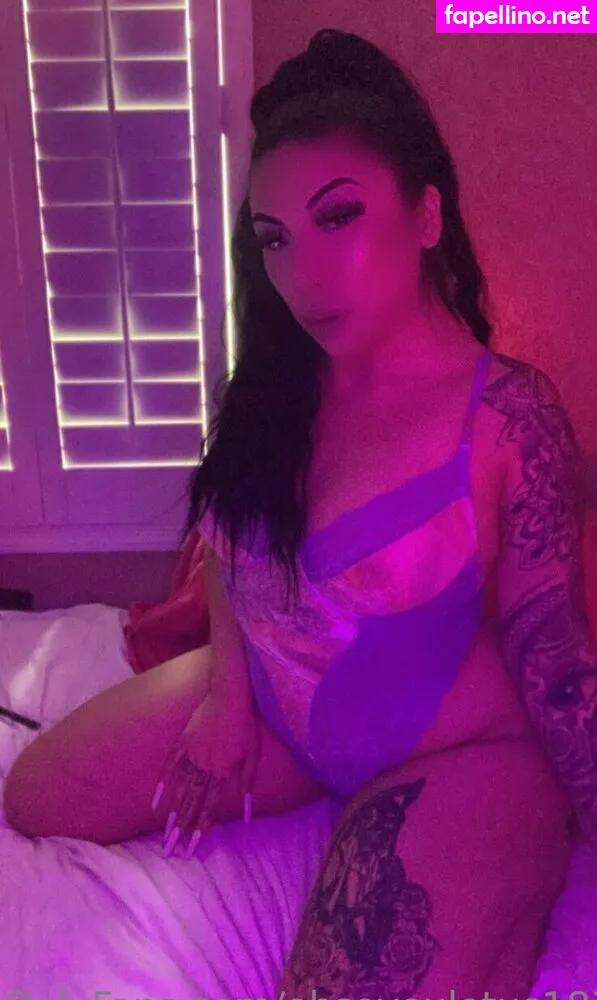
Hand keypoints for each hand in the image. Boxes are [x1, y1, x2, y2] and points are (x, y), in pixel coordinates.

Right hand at [151, 691, 259, 858]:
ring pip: (179, 788)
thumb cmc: (245, 721)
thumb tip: (246, 808)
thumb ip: (247, 781)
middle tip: (172, 847)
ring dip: (172, 811)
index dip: (202, 826)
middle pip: (192, 801)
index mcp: (222, 770)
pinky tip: (155, 801)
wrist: (229, 691)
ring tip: (165, 831)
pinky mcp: (182, 741)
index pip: (210, 804)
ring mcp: (191, 753)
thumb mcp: (252, 752)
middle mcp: (204, 765)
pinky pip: (170, 766)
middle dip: (183, 827)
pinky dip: (162, 784)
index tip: (193, 845)